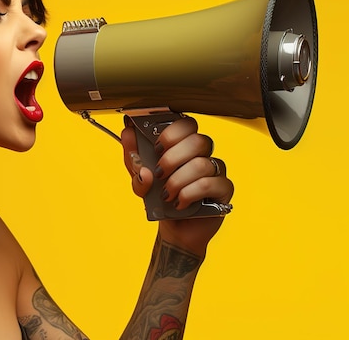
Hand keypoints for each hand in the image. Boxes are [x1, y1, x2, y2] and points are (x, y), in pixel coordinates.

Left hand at [121, 116, 233, 256]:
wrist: (173, 228)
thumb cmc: (159, 197)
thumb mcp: (139, 176)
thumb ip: (132, 155)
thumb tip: (127, 134)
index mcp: (184, 144)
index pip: (187, 123)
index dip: (172, 133)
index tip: (156, 147)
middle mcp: (203, 154)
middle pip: (197, 141)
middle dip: (172, 158)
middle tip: (159, 172)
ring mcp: (216, 170)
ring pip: (201, 165)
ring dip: (177, 181)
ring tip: (166, 194)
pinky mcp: (223, 190)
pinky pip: (210, 184)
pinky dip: (189, 194)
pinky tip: (179, 202)